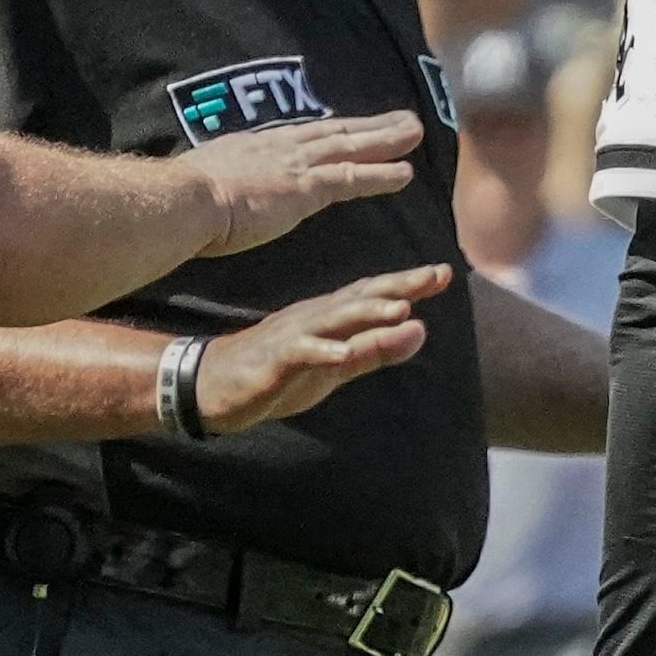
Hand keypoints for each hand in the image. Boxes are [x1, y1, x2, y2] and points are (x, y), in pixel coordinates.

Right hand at [186, 113, 422, 256]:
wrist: (181, 200)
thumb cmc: (179, 199)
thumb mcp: (200, 179)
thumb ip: (216, 181)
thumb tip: (208, 189)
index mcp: (252, 146)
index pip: (301, 135)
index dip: (331, 130)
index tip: (352, 125)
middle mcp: (277, 147)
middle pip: (334, 131)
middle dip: (370, 125)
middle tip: (402, 118)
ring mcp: (294, 164)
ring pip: (351, 147)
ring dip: (386, 140)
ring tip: (416, 133)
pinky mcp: (305, 187)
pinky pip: (352, 178)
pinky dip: (381, 175)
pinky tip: (406, 174)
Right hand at [190, 262, 443, 432]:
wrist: (210, 384)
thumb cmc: (278, 372)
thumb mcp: (337, 365)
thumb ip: (376, 349)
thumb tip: (422, 329)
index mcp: (329, 317)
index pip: (373, 295)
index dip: (408, 284)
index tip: (445, 272)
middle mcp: (313, 318)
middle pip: (359, 297)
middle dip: (398, 286)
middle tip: (435, 274)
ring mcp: (292, 336)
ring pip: (333, 319)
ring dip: (367, 313)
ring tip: (401, 310)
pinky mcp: (272, 360)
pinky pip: (300, 353)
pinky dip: (322, 352)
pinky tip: (344, 354)